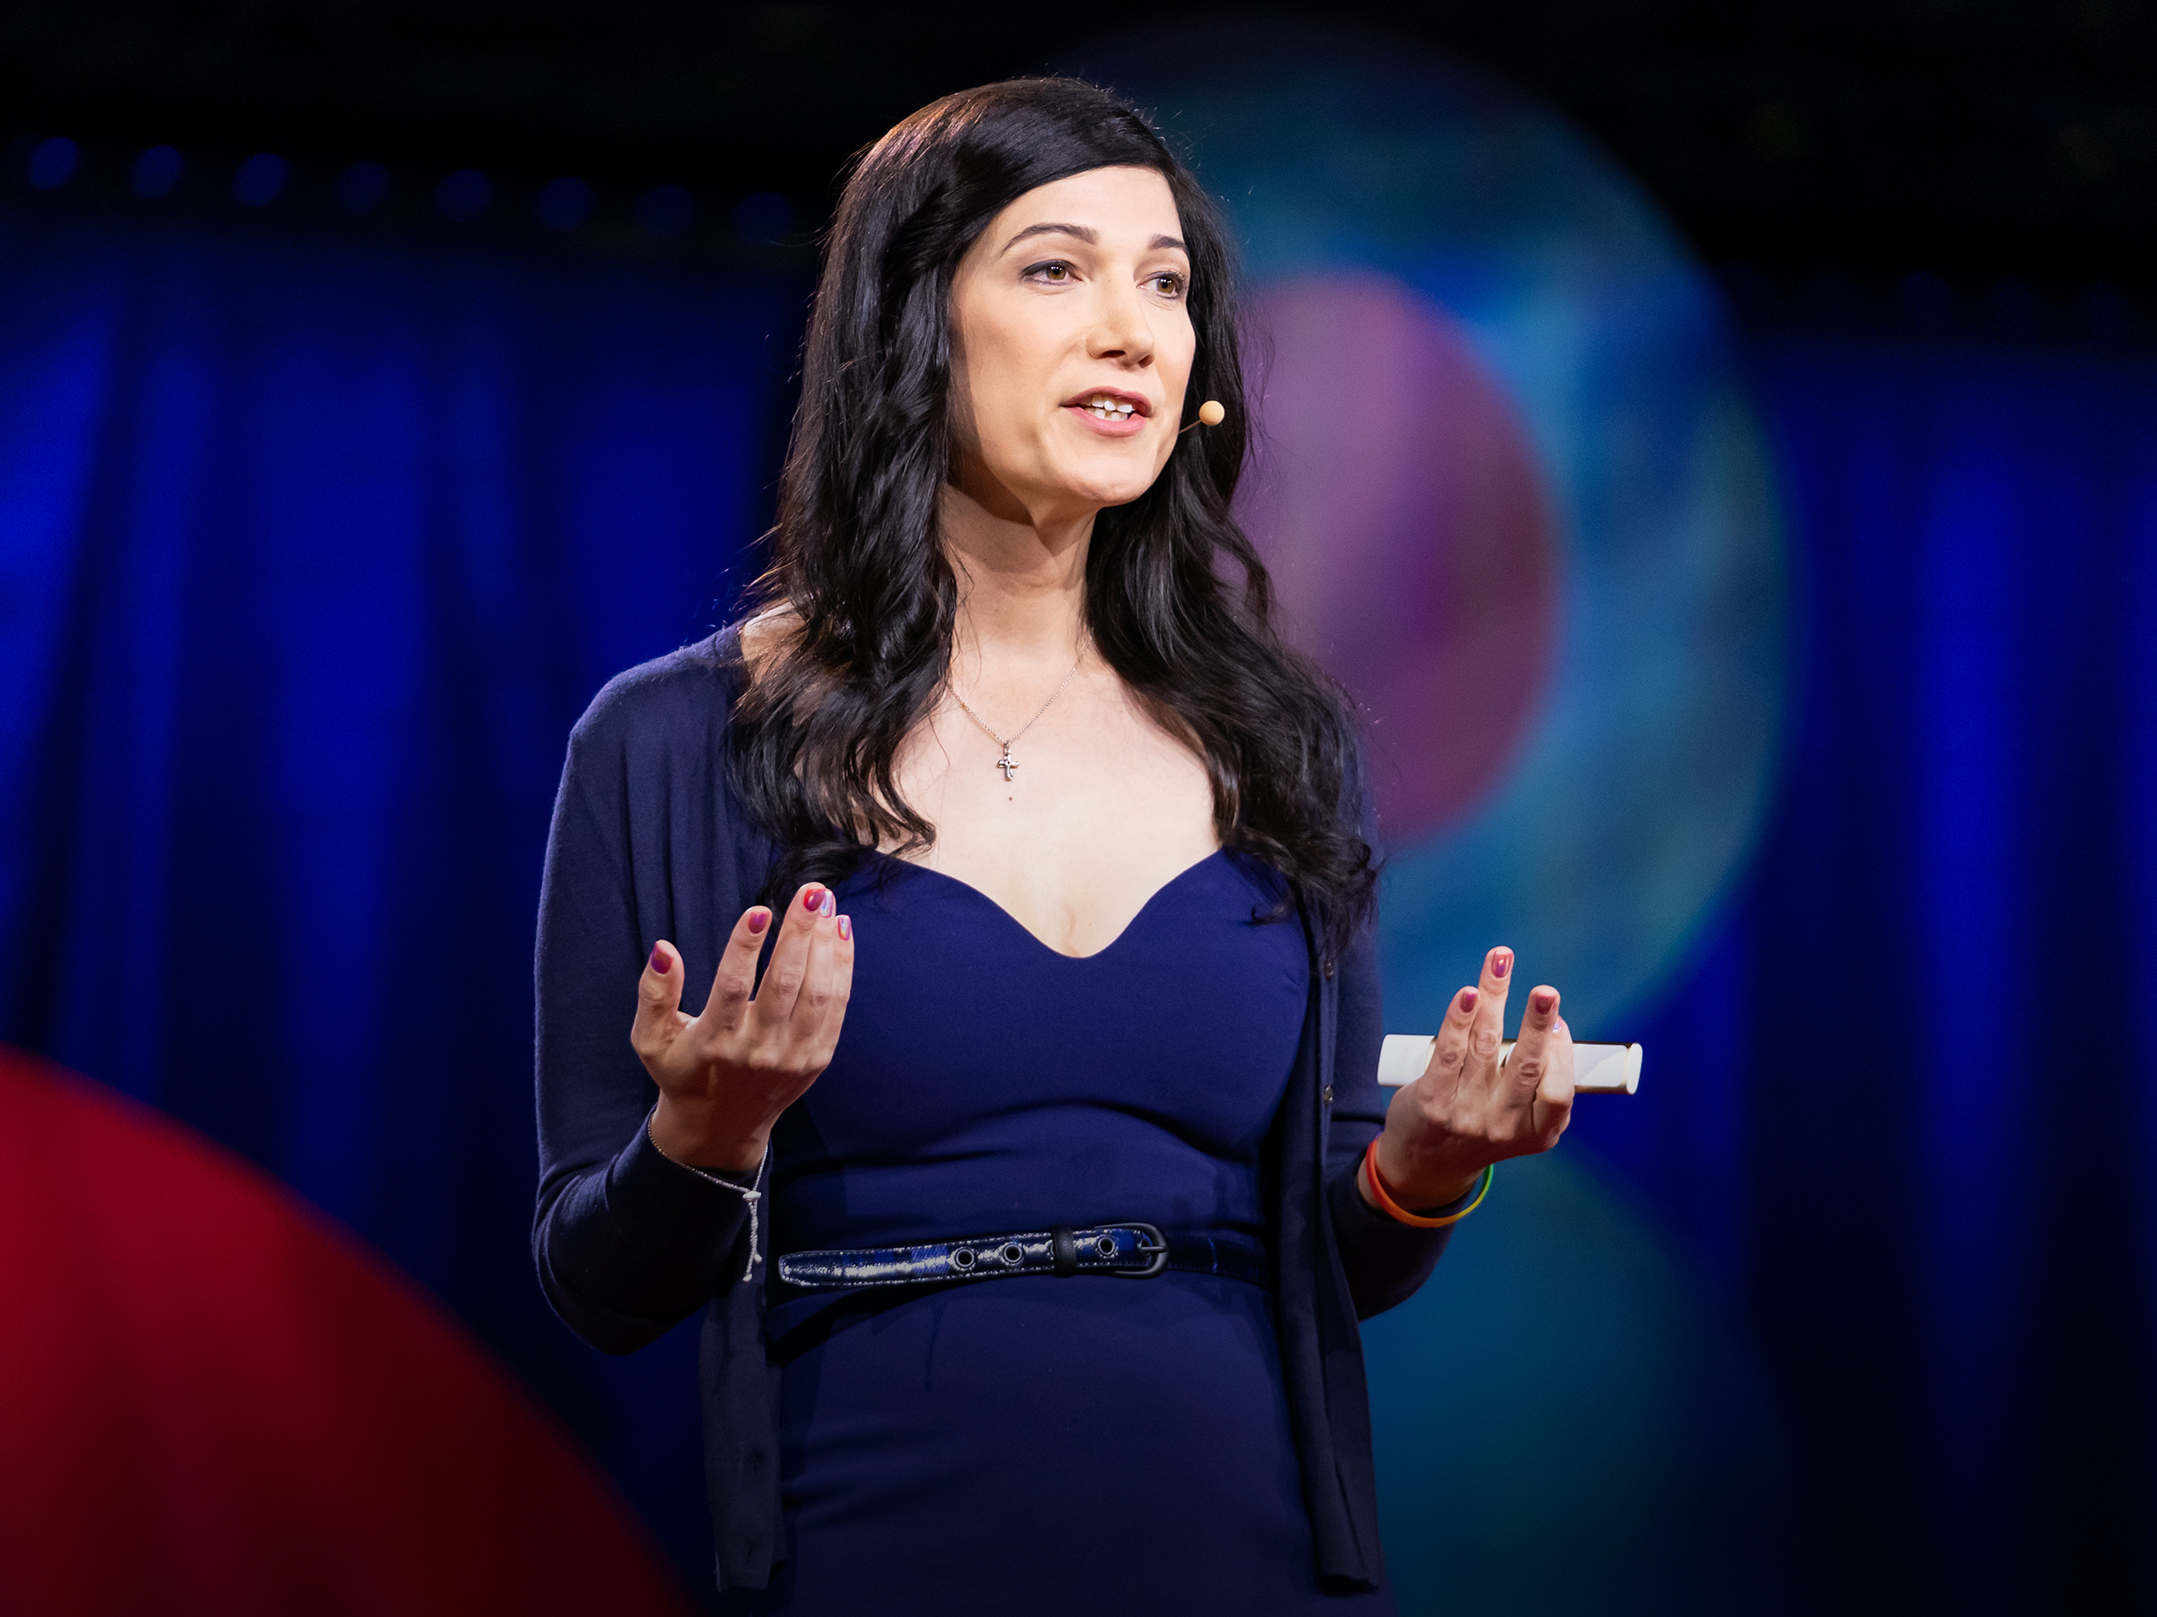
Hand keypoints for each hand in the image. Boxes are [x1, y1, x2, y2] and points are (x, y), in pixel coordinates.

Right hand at [634, 884, 854, 1171]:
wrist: (720, 1126)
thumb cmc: (682, 1071)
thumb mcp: (651, 1039)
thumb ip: (654, 994)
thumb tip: (664, 950)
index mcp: (714, 1042)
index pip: (732, 988)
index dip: (745, 947)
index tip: (759, 910)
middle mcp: (757, 1051)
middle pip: (784, 984)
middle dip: (799, 933)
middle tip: (810, 891)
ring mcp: (793, 1056)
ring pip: (817, 993)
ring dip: (825, 945)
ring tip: (826, 904)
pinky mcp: (817, 1059)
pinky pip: (837, 1007)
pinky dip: (842, 968)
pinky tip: (840, 934)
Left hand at [1364, 945, 1573, 1210]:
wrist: (1426, 1164)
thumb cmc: (1483, 1127)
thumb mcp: (1521, 1123)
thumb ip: (1540, 1086)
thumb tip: (1552, 1024)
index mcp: (1536, 1133)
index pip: (1558, 1095)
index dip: (1561, 1057)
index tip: (1560, 1023)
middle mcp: (1501, 1126)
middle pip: (1523, 1067)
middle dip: (1536, 1024)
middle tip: (1546, 991)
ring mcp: (1464, 1114)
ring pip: (1484, 1046)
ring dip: (1494, 998)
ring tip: (1500, 962)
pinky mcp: (1430, 1101)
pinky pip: (1448, 1051)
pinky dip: (1459, 1018)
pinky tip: (1468, 993)